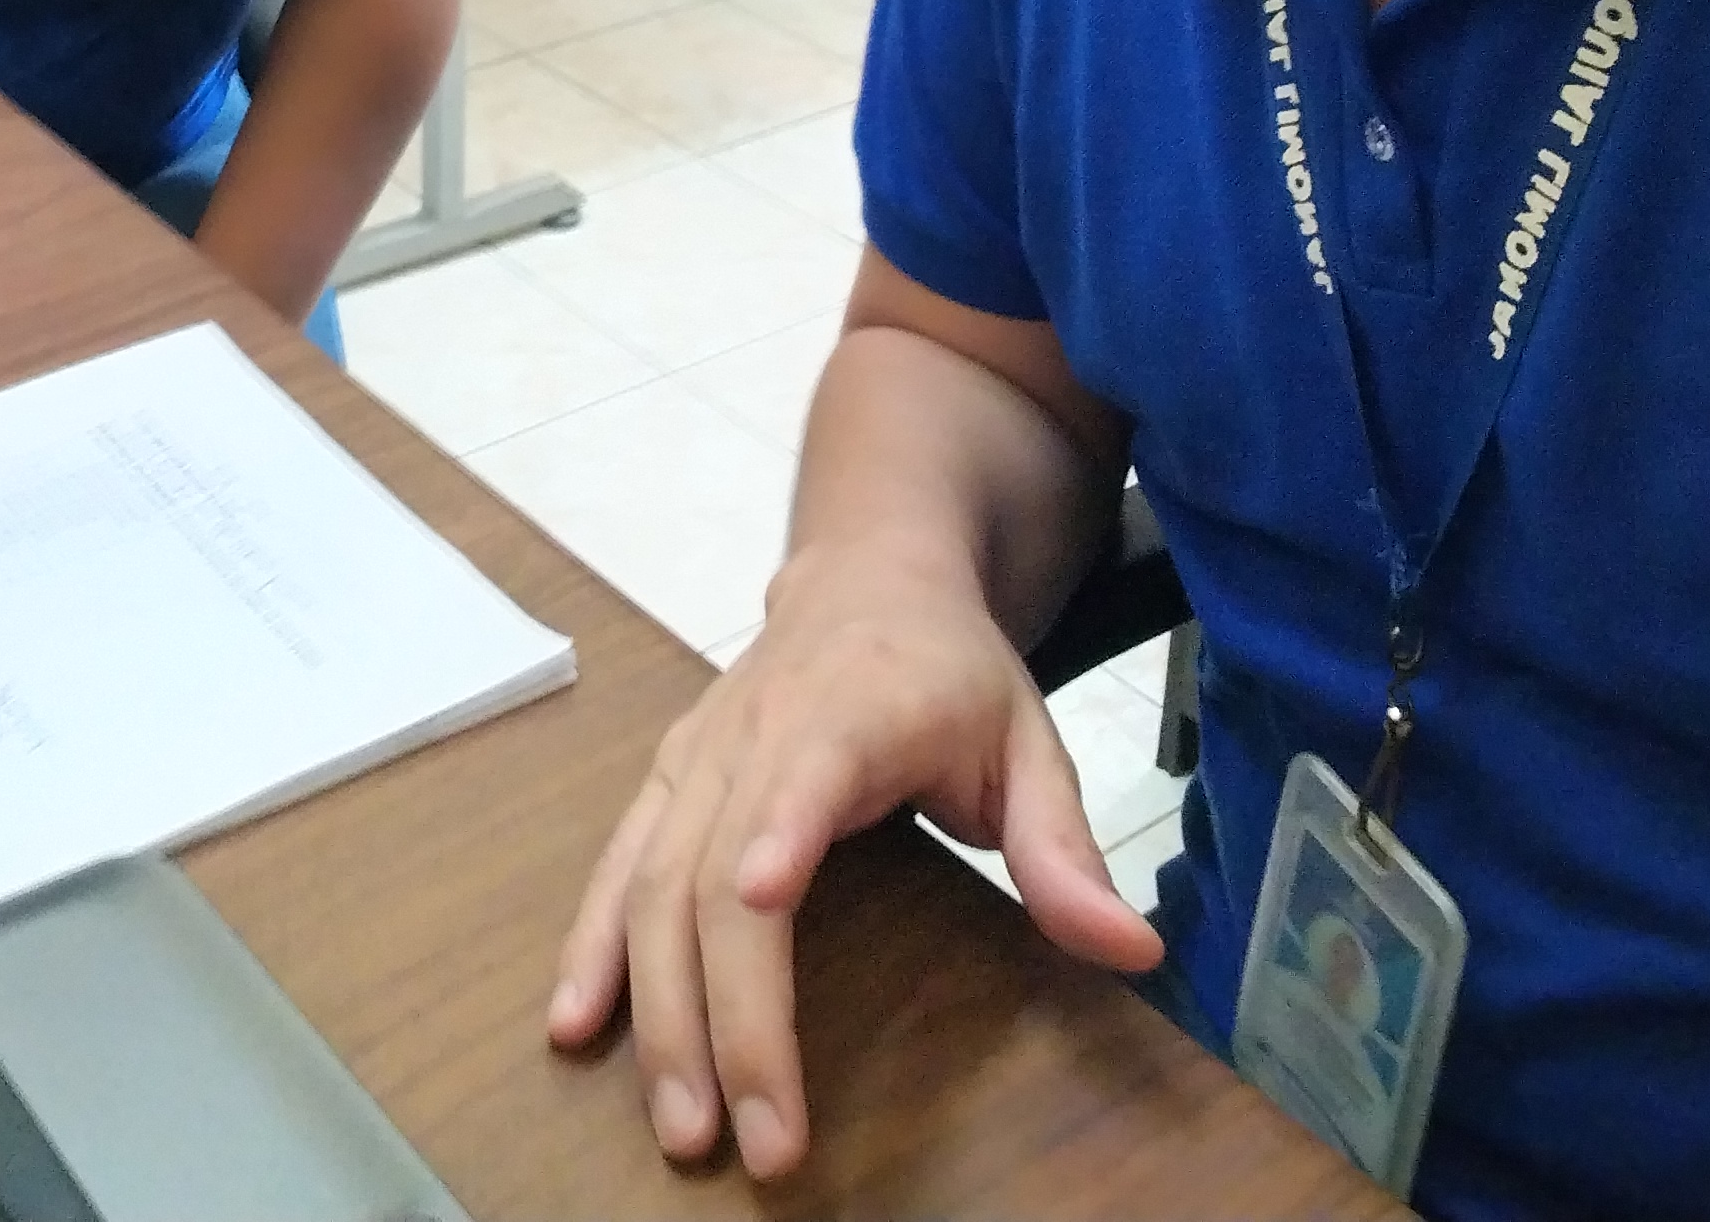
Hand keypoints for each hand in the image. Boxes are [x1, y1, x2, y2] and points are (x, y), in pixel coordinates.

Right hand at [542, 539, 1165, 1179]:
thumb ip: (1066, 850)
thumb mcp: (1029, 740)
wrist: (866, 574)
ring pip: (653, 884)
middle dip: (725, 1012)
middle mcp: (754, 734)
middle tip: (750, 1136)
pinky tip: (576, 1026)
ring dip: (656, 1008)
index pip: (806, 772)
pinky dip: (592, 946)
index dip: (779, 831)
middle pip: (716, 874)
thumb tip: (1133, 952)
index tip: (758, 897)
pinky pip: (617, 868)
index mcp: (850, 710)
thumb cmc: (950, 669)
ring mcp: (697, 757)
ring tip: (679, 1123)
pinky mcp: (665, 780)